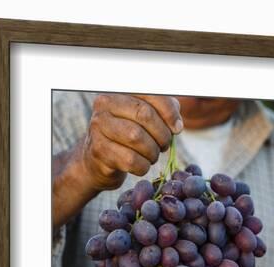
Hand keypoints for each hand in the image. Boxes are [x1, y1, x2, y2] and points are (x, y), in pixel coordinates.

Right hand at [52, 94, 182, 228]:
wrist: (96, 162)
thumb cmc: (124, 138)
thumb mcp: (142, 120)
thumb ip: (162, 113)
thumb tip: (177, 124)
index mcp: (119, 92)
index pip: (151, 94)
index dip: (169, 112)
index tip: (177, 128)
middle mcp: (105, 106)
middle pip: (145, 115)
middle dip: (162, 134)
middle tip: (164, 146)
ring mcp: (98, 128)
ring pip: (137, 137)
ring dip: (152, 152)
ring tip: (152, 156)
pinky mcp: (99, 151)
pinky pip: (130, 160)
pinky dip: (143, 166)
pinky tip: (141, 166)